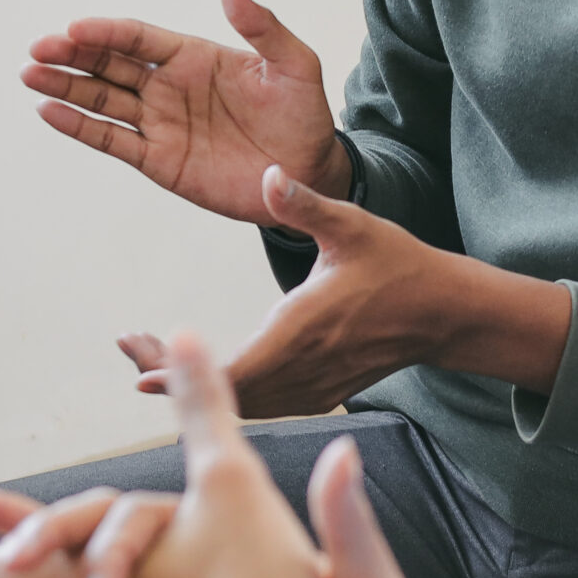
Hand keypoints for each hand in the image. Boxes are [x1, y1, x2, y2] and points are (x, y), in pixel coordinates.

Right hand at [22, 0, 344, 224]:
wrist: (311, 174)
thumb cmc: (304, 115)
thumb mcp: (294, 64)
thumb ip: (261, 26)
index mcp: (193, 57)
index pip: (138, 38)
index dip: (105, 33)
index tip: (74, 29)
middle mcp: (168, 86)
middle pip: (108, 65)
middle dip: (71, 56)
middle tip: (37, 50)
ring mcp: (160, 123)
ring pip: (102, 100)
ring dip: (65, 88)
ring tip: (30, 76)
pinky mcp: (159, 160)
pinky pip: (112, 141)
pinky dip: (80, 127)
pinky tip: (49, 113)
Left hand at [124, 169, 571, 406]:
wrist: (445, 314)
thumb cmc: (399, 266)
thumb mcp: (353, 227)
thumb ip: (305, 204)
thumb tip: (268, 175)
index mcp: (301, 332)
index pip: (231, 370)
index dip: (182, 376)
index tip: (139, 372)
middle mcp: (302, 371)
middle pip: (222, 392)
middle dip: (171, 373)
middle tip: (132, 345)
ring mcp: (310, 389)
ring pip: (238, 401)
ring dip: (194, 382)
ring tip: (151, 352)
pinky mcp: (317, 394)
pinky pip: (260, 403)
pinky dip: (224, 389)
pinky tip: (199, 368)